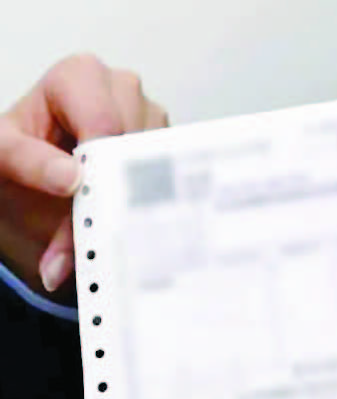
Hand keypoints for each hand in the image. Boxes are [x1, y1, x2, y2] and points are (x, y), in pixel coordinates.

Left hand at [0, 54, 167, 297]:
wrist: (31, 168)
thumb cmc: (18, 148)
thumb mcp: (4, 153)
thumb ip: (30, 163)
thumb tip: (70, 179)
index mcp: (81, 75)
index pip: (104, 122)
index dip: (98, 166)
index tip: (84, 200)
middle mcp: (122, 88)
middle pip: (134, 144)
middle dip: (111, 192)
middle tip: (88, 233)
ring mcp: (150, 115)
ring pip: (157, 163)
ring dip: (129, 205)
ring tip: (99, 233)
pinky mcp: (165, 144)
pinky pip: (168, 176)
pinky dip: (145, 207)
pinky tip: (122, 223)